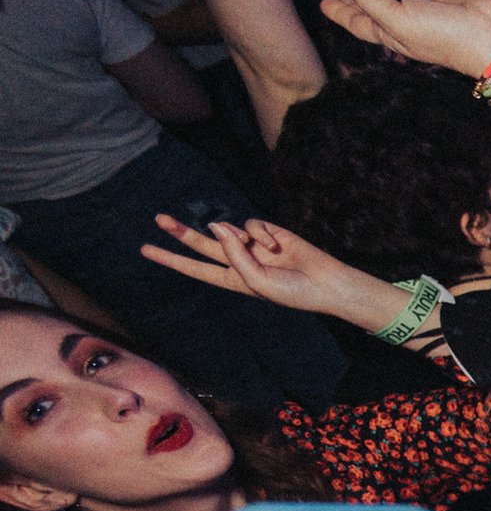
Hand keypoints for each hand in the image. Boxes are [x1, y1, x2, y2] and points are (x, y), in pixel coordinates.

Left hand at [141, 216, 407, 329]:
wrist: (324, 283)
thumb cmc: (291, 292)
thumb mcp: (255, 281)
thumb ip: (233, 254)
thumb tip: (217, 225)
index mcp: (232, 279)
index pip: (195, 267)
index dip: (170, 259)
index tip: (145, 250)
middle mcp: (239, 261)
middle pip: (202, 244)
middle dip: (181, 232)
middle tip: (159, 219)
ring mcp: (253, 245)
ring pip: (230, 230)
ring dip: (241, 238)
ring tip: (266, 253)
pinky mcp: (269, 232)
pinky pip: (253, 225)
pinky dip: (262, 234)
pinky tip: (276, 245)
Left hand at [318, 0, 490, 76]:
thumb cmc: (447, 37)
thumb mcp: (399, 20)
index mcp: (391, 35)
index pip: (358, 22)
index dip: (340, 11)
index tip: (324, 3)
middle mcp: (405, 27)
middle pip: (371, 15)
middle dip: (353, 7)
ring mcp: (425, 15)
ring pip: (392, 5)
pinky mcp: (445, 4)